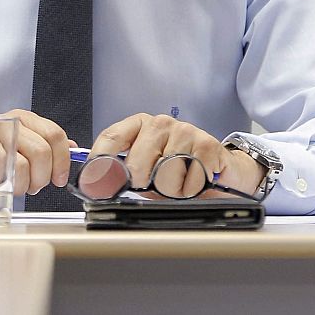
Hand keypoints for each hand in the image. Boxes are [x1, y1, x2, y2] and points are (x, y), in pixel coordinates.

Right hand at [0, 108, 71, 196]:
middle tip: (32, 188)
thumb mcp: (15, 139)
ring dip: (17, 187)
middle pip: (40, 152)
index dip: (62, 161)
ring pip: (17, 168)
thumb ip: (42, 142)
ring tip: (9, 189)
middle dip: (41, 178)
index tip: (59, 179)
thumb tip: (74, 147)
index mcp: (20, 118)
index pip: (53, 135)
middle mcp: (3, 123)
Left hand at [91, 114, 262, 198]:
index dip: (99, 164)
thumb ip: (123, 174)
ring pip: (164, 176)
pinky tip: (196, 181)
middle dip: (143, 185)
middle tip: (157, 185)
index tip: (94, 185)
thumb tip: (95, 185)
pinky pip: (189, 180)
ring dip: (172, 190)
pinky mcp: (207, 144)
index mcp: (139, 125)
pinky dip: (192, 189)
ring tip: (180, 183)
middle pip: (137, 164)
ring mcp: (185, 131)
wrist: (219, 171)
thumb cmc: (179, 171)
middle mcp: (160, 124)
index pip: (111, 139)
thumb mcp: (146, 173)